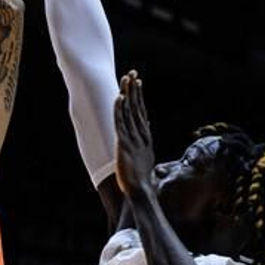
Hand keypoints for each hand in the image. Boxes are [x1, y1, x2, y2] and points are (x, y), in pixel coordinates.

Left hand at [113, 70, 155, 198]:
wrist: (140, 191)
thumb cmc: (140, 180)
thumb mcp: (144, 159)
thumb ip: (143, 145)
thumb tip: (144, 132)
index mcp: (145, 138)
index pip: (142, 112)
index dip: (139, 97)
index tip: (138, 83)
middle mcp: (141, 135)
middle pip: (137, 108)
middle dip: (134, 90)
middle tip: (132, 73)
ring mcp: (132, 139)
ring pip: (129, 112)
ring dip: (127, 94)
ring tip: (126, 79)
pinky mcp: (123, 144)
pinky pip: (121, 123)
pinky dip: (120, 110)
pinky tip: (119, 98)